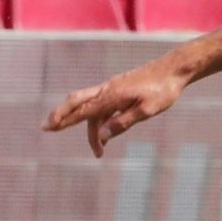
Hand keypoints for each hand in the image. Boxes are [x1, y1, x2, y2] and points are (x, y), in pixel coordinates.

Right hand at [43, 56, 190, 157]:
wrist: (173, 69)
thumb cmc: (163, 90)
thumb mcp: (147, 111)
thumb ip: (123, 122)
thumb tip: (102, 136)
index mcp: (112, 96)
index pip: (83, 111)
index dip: (65, 120)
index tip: (50, 129)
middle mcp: (107, 90)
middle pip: (76, 102)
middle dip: (61, 115)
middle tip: (48, 128)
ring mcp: (112, 88)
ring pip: (91, 107)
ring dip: (90, 128)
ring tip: (98, 151)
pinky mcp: (119, 88)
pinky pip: (102, 104)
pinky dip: (99, 119)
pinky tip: (104, 132)